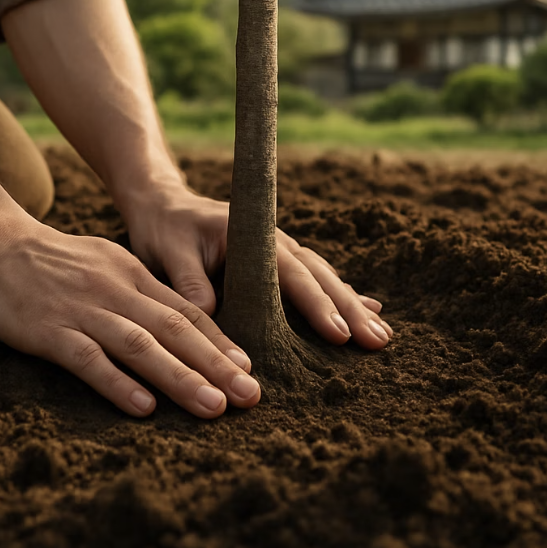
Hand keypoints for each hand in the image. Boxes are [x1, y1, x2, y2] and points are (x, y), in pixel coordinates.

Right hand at [0, 219, 260, 417]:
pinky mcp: (49, 330)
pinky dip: (119, 383)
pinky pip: (89, 359)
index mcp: (132, 275)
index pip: (185, 310)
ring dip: (181, 378)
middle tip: (251, 396)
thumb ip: (138, 290)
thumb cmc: (52, 259)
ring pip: (141, 346)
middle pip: (175, 330)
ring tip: (214, 407)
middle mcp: (116, 291)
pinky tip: (144, 407)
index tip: (249, 368)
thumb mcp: (106, 263)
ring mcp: (83, 310)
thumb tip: (175, 321)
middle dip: (216, 365)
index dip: (219, 341)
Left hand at [124, 188, 392, 349]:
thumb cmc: (165, 230)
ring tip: (382, 335)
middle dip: (349, 309)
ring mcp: (279, 249)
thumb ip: (189, 281)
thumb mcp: (168, 252)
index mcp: (251, 234)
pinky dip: (340, 294)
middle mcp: (273, 240)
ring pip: (323, 277)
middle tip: (377, 342)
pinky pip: (314, 278)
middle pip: (318, 275)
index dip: (316, 304)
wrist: (164, 206)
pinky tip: (367, 309)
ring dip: (352, 304)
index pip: (289, 272)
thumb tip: (211, 317)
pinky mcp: (277, 261)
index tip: (340, 334)